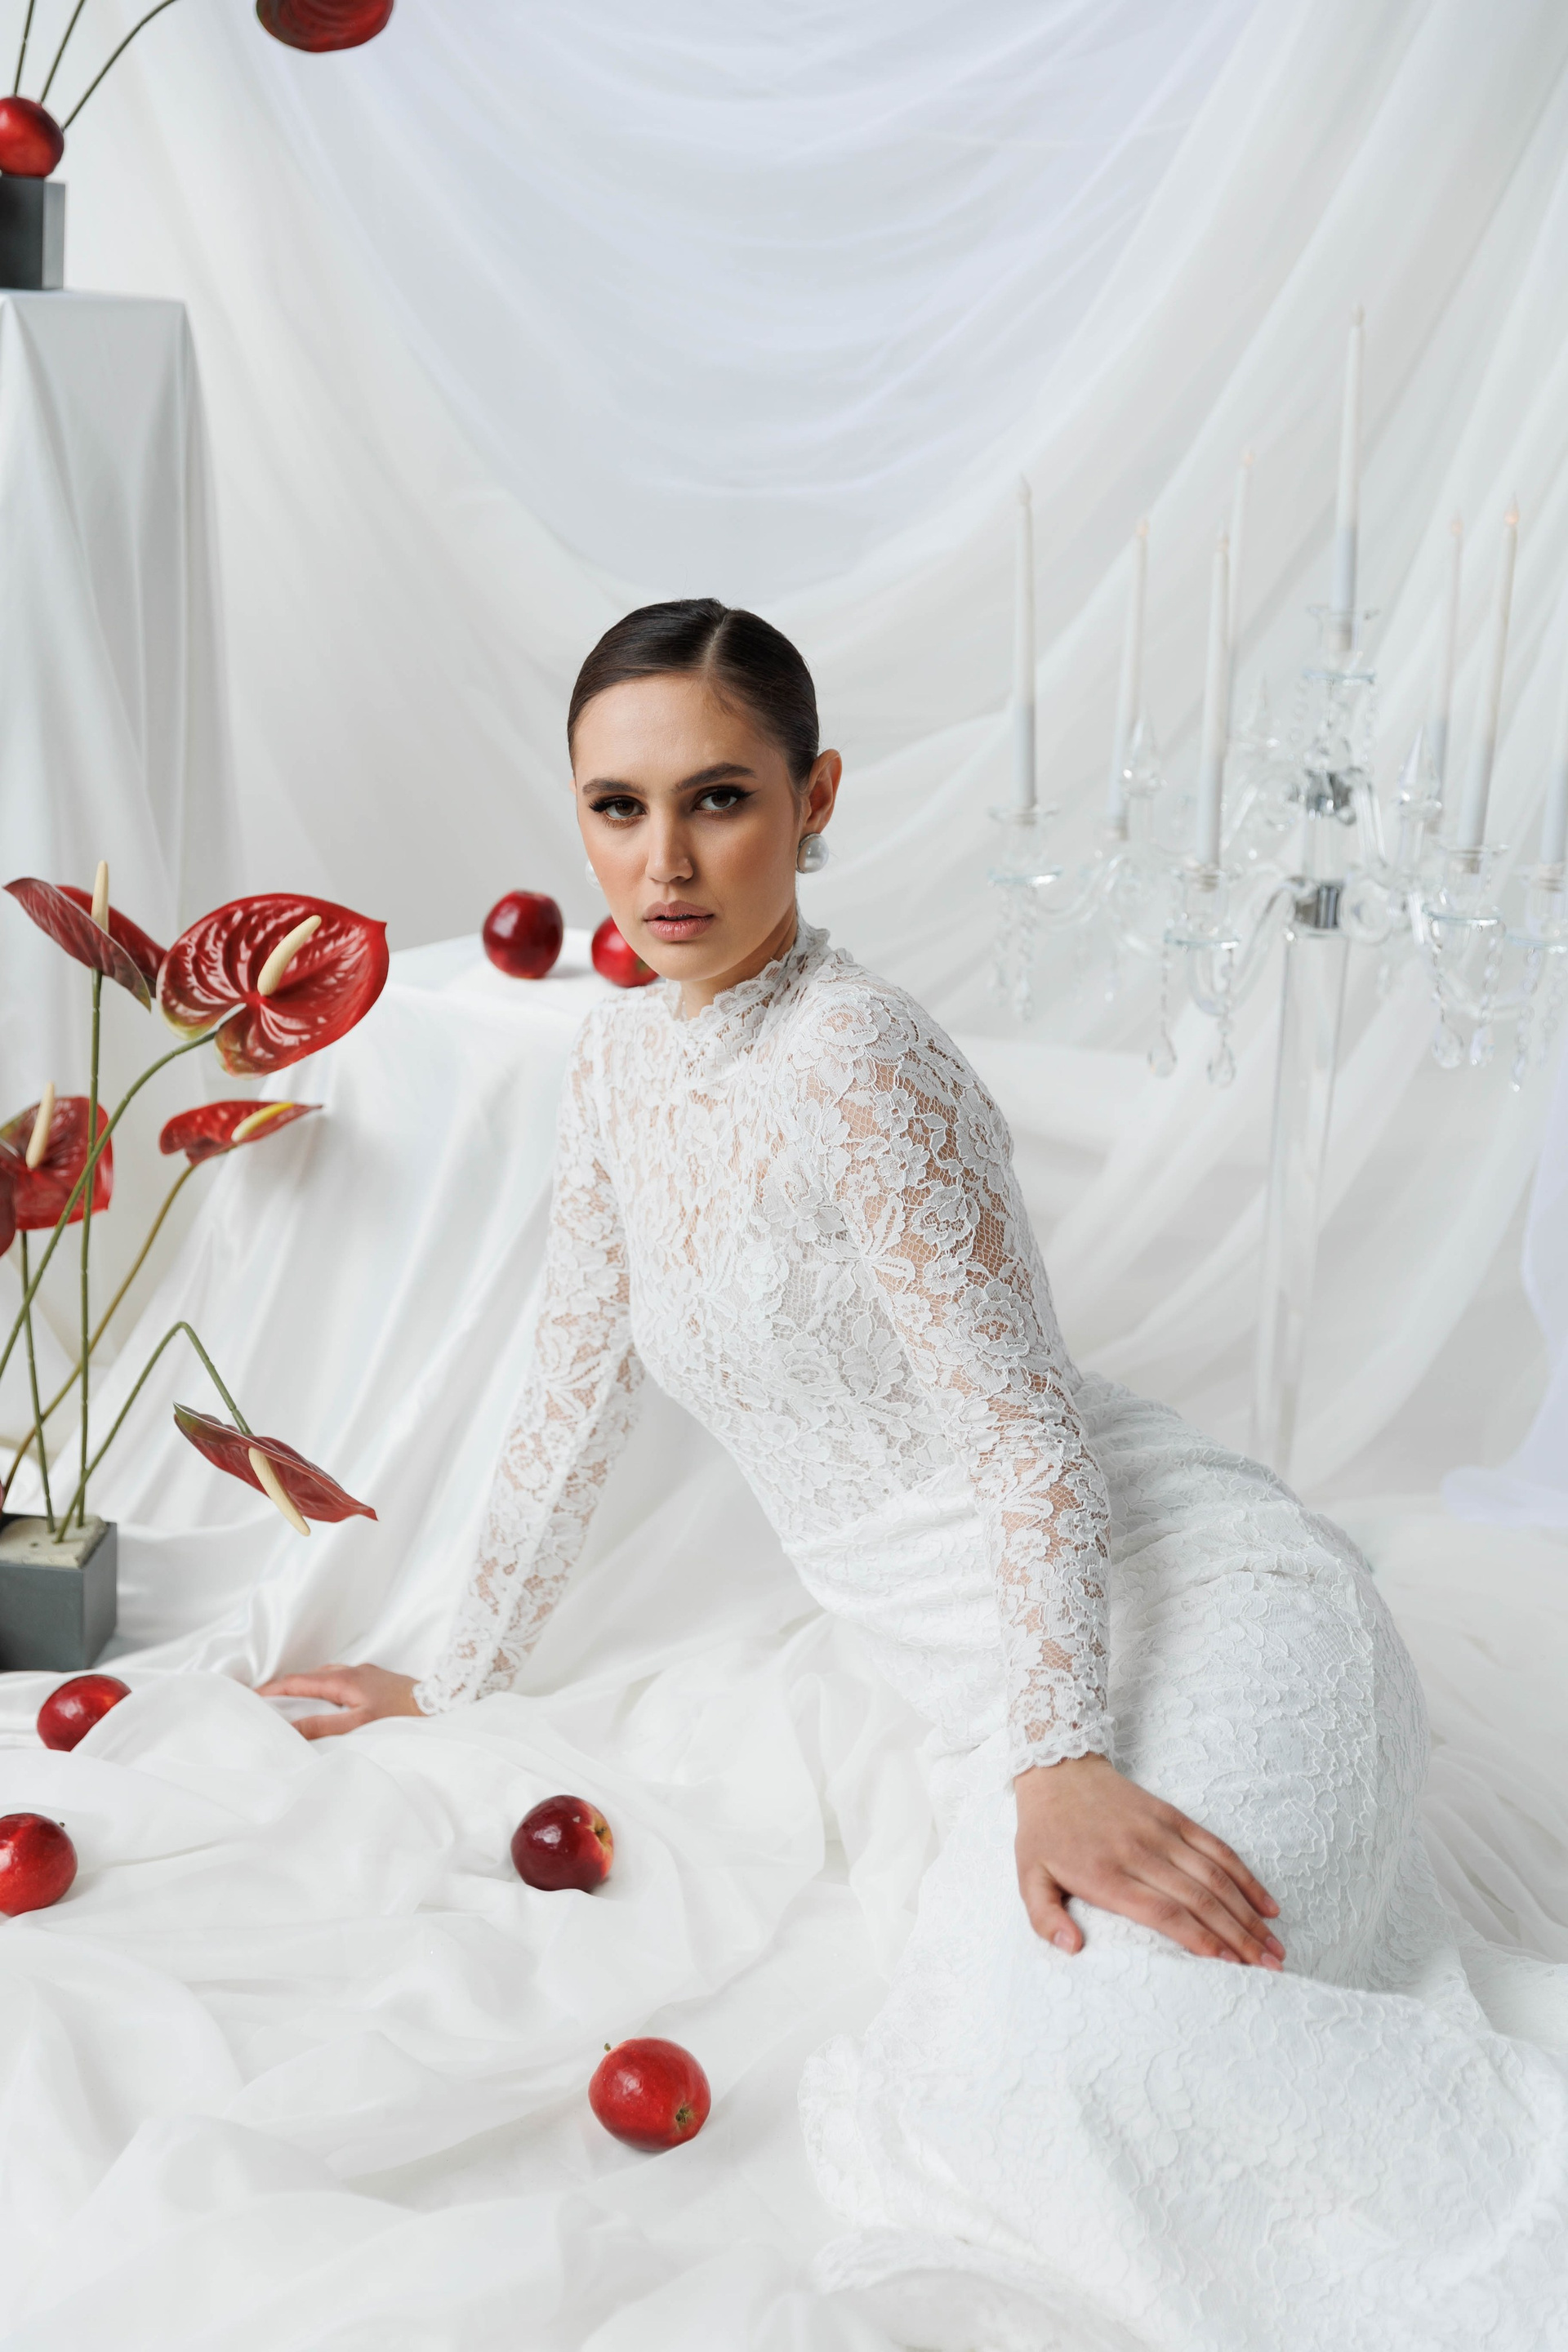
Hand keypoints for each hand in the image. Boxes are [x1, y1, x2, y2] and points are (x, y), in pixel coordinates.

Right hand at [256, 1662, 424, 1740]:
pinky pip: (339, 1679)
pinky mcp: (375, 1680)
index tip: (250, 1696)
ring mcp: (364, 1673)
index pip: (297, 1681)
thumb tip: (289, 1729)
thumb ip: (322, 1726)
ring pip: (324, 1677)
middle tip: (263, 1701)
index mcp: (343, 1679)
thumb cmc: (400, 1715)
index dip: (272, 1690)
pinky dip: (323, 1688)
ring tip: (288, 1703)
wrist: (439, 1702)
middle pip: (308, 1676)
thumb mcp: (357, 1724)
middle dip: (284, 1688)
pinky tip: (325, 1702)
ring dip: (304, 1687)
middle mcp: (351, 1670)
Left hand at [1014, 1752, 1283, 1968]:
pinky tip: (1267, 1905)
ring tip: (1275, 1948)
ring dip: (1249, 1914)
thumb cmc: (1044, 1833)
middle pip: (1199, 1899)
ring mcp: (1161, 1831)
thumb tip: (1072, 1950)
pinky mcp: (1173, 1816)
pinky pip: (1217, 1847)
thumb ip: (1045, 1917)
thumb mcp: (1028, 1877)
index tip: (1229, 1966)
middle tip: (1270, 1969)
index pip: (1163, 1911)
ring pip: (1215, 1876)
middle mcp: (1140, 1852)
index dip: (1199, 1939)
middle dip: (1238, 1937)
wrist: (1057, 1770)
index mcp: (1106, 1872)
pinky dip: (1245, 1877)